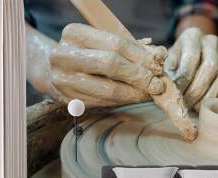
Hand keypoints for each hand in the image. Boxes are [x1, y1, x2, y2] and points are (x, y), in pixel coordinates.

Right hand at [49, 23, 167, 107]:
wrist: (58, 70)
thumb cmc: (89, 54)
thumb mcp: (105, 43)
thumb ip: (131, 48)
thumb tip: (159, 55)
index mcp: (74, 34)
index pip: (115, 44)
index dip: (141, 56)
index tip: (158, 66)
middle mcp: (64, 56)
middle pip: (111, 65)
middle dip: (139, 76)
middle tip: (157, 84)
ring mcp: (64, 80)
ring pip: (109, 89)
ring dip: (135, 93)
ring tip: (149, 93)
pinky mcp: (70, 100)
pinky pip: (105, 103)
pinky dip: (124, 101)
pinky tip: (135, 97)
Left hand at [165, 28, 217, 110]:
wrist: (184, 70)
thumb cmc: (172, 69)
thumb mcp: (164, 66)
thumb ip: (166, 72)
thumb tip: (171, 83)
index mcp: (192, 36)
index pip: (191, 57)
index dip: (184, 78)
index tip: (176, 93)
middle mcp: (211, 43)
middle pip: (210, 67)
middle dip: (197, 89)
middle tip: (186, 104)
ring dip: (208, 97)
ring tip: (195, 109)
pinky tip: (211, 108)